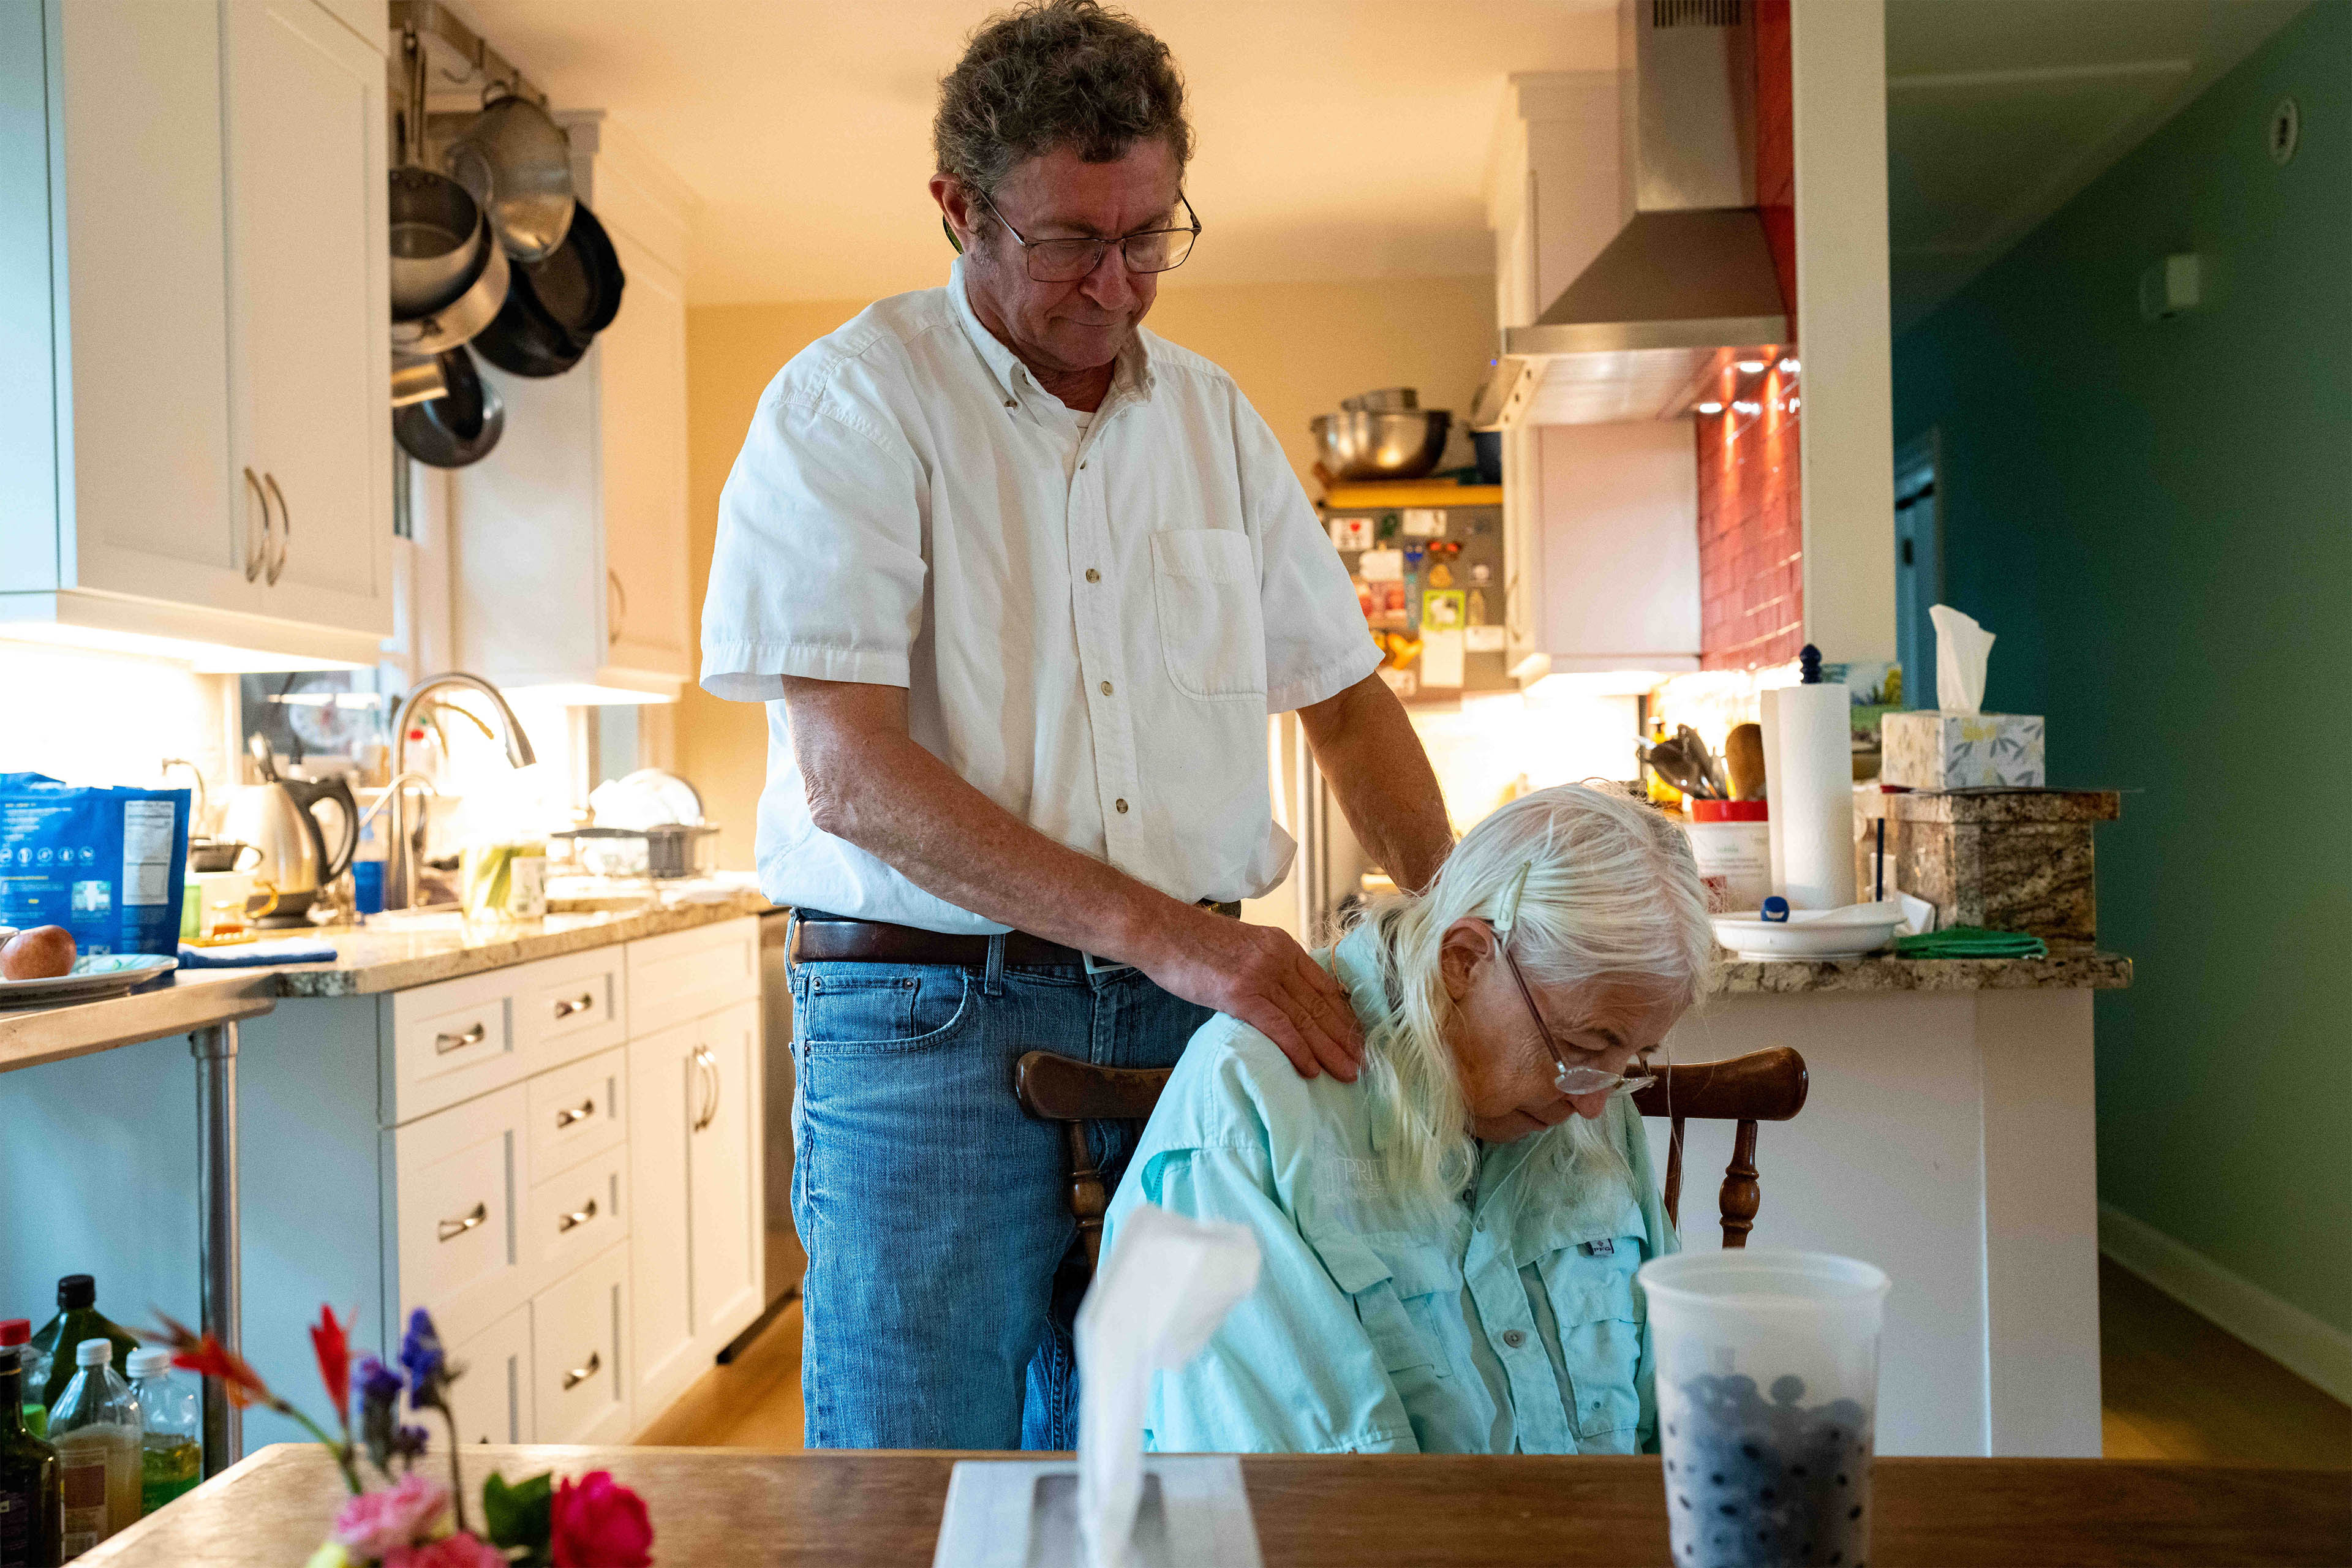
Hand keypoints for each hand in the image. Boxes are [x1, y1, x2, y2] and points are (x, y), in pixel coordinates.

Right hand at [1135, 908, 1364, 1081]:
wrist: (1160, 931)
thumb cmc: (1193, 944)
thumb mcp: (1242, 947)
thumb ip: (1267, 968)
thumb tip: (1281, 999)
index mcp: (1282, 946)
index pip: (1324, 985)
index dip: (1344, 1014)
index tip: (1358, 1037)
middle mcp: (1279, 959)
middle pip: (1321, 1003)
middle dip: (1345, 1036)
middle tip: (1364, 1062)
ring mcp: (1261, 976)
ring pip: (1306, 1018)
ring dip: (1330, 1050)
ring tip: (1348, 1072)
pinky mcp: (1241, 995)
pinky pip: (1279, 1027)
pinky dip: (1298, 1050)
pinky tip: (1312, 1069)